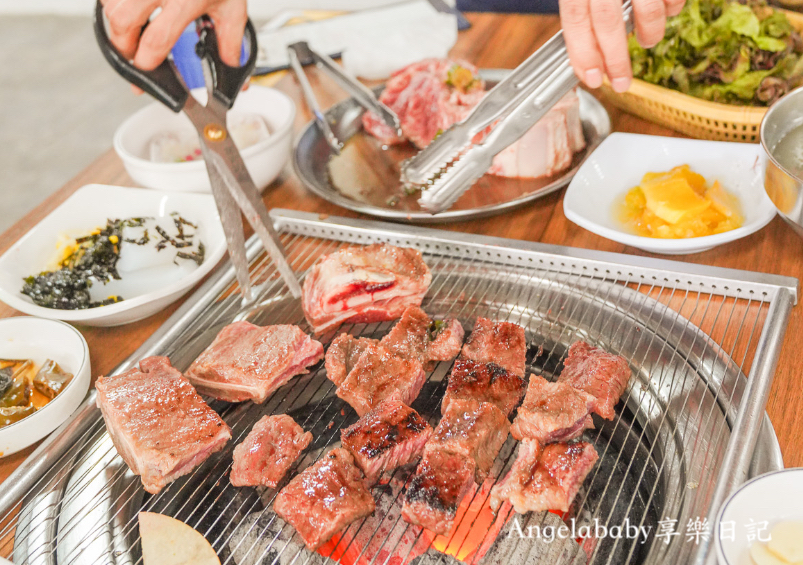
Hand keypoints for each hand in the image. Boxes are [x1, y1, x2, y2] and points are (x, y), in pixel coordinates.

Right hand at [100, 0, 247, 70]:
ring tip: (130, 29)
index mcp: (186, 0)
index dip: (146, 62)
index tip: (145, 69)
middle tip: (132, 53)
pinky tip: (129, 7)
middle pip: (122, 20)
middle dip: (123, 44)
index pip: (156, 39)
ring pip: (110, 3)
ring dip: (117, 21)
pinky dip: (113, 2)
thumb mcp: (232, 8)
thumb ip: (230, 42)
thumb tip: (231, 72)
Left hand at [559, 0, 684, 92]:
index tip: (591, 78)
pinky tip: (666, 11)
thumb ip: (586, 13)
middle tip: (621, 83)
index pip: (575, 19)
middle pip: (607, 21)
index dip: (582, 53)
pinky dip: (672, 9)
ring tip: (646, 40)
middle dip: (615, 59)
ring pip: (647, 10)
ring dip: (649, 33)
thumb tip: (588, 58)